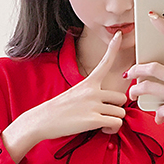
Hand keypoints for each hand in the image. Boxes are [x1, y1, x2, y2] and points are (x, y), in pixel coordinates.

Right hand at [2, 31, 127, 162]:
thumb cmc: (58, 110)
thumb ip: (91, 95)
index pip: (104, 63)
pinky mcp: (94, 119)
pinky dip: (112, 129)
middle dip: (116, 108)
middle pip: (121, 98)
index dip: (113, 48)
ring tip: (101, 124)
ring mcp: (94, 105)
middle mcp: (93, 91)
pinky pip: (117, 123)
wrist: (42, 120)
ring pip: (121, 112)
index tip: (119, 34)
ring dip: (114, 121)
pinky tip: (102, 129)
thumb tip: (103, 105)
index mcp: (88, 83)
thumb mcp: (74, 94)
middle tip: (105, 115)